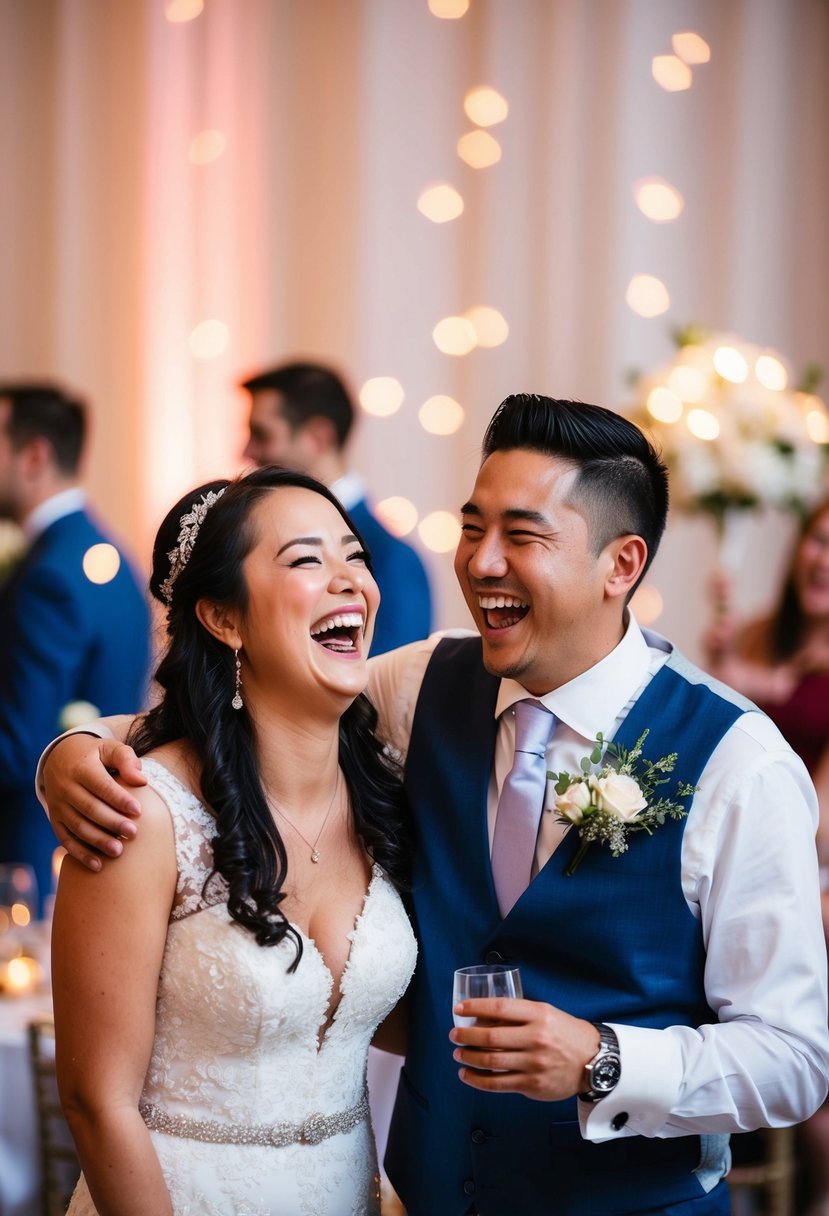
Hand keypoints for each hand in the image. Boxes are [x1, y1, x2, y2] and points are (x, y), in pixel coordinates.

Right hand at [42, 734, 146, 870]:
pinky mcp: (55, 819)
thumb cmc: (95, 755)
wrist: (59, 758)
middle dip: (112, 823)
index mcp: (81, 768)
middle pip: (89, 808)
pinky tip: (98, 866)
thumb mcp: (109, 748)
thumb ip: (126, 760)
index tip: (139, 811)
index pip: (101, 786)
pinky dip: (80, 854)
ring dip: (97, 841)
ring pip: (78, 826)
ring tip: (118, 851)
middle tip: (133, 834)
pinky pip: (65, 839)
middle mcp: (66, 787)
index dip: (119, 799)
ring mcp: (58, 805)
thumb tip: (141, 781)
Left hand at [449, 997, 598, 1100]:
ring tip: (458, 1054)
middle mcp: (536, 1038)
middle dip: (466, 1035)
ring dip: (468, 1057)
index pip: (500, 1008)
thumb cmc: (564, 1033)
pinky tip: (467, 1075)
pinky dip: (477, 1080)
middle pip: (491, 1037)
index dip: (475, 1007)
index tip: (459, 1009)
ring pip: (491, 1061)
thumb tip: (482, 1018)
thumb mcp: (545, 1013)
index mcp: (539, 1015)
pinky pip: (498, 1084)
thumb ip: (518, 1015)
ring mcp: (534, 1063)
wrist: (593, 1060)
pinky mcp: (533, 1085)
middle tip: (454, 1034)